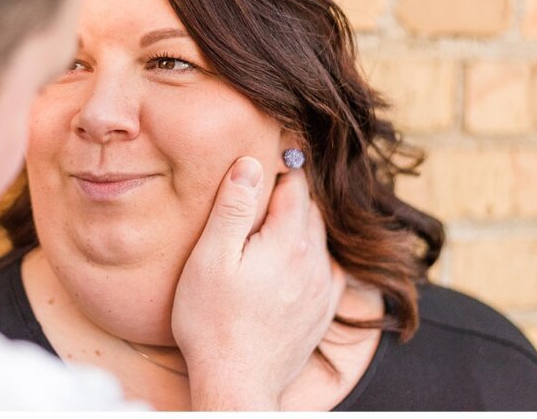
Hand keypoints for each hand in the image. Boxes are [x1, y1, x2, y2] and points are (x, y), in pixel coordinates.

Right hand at [172, 156, 344, 410]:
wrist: (237, 384)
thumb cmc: (212, 322)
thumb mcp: (210, 258)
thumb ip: (233, 208)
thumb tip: (249, 164)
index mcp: (288, 241)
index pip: (295, 184)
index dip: (280, 165)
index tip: (268, 152)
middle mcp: (314, 261)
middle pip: (310, 208)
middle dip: (290, 193)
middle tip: (263, 186)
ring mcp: (323, 288)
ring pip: (319, 237)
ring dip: (299, 223)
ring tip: (271, 220)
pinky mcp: (322, 311)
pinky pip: (326, 267)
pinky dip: (311, 254)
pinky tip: (290, 259)